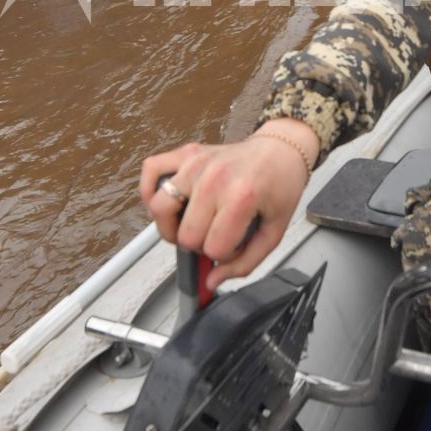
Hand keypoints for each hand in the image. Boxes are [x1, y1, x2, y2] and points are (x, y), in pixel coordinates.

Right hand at [139, 119, 316, 291]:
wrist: (280, 150)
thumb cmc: (279, 184)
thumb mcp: (274, 230)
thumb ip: (246, 262)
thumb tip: (212, 280)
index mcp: (241, 197)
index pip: (212, 248)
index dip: (225, 255)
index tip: (235, 243)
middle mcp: (214, 178)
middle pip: (184, 235)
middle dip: (199, 244)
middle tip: (214, 235)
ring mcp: (196, 163)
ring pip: (160, 209)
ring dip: (171, 226)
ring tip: (189, 224)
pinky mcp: (186, 154)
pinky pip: (151, 171)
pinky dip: (150, 190)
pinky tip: (165, 202)